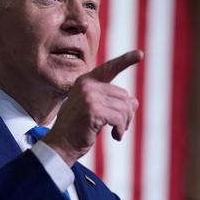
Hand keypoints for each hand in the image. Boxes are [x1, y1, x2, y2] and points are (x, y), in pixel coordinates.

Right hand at [44, 50, 141, 166]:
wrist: (60, 145)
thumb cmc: (77, 129)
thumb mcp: (95, 111)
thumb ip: (111, 102)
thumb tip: (134, 101)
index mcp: (85, 82)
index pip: (109, 68)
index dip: (125, 61)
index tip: (140, 54)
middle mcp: (87, 85)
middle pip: (123, 95)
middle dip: (126, 113)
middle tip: (121, 126)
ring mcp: (89, 97)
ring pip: (124, 107)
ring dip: (124, 123)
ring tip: (116, 132)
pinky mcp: (93, 110)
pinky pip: (119, 118)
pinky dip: (120, 130)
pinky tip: (115, 136)